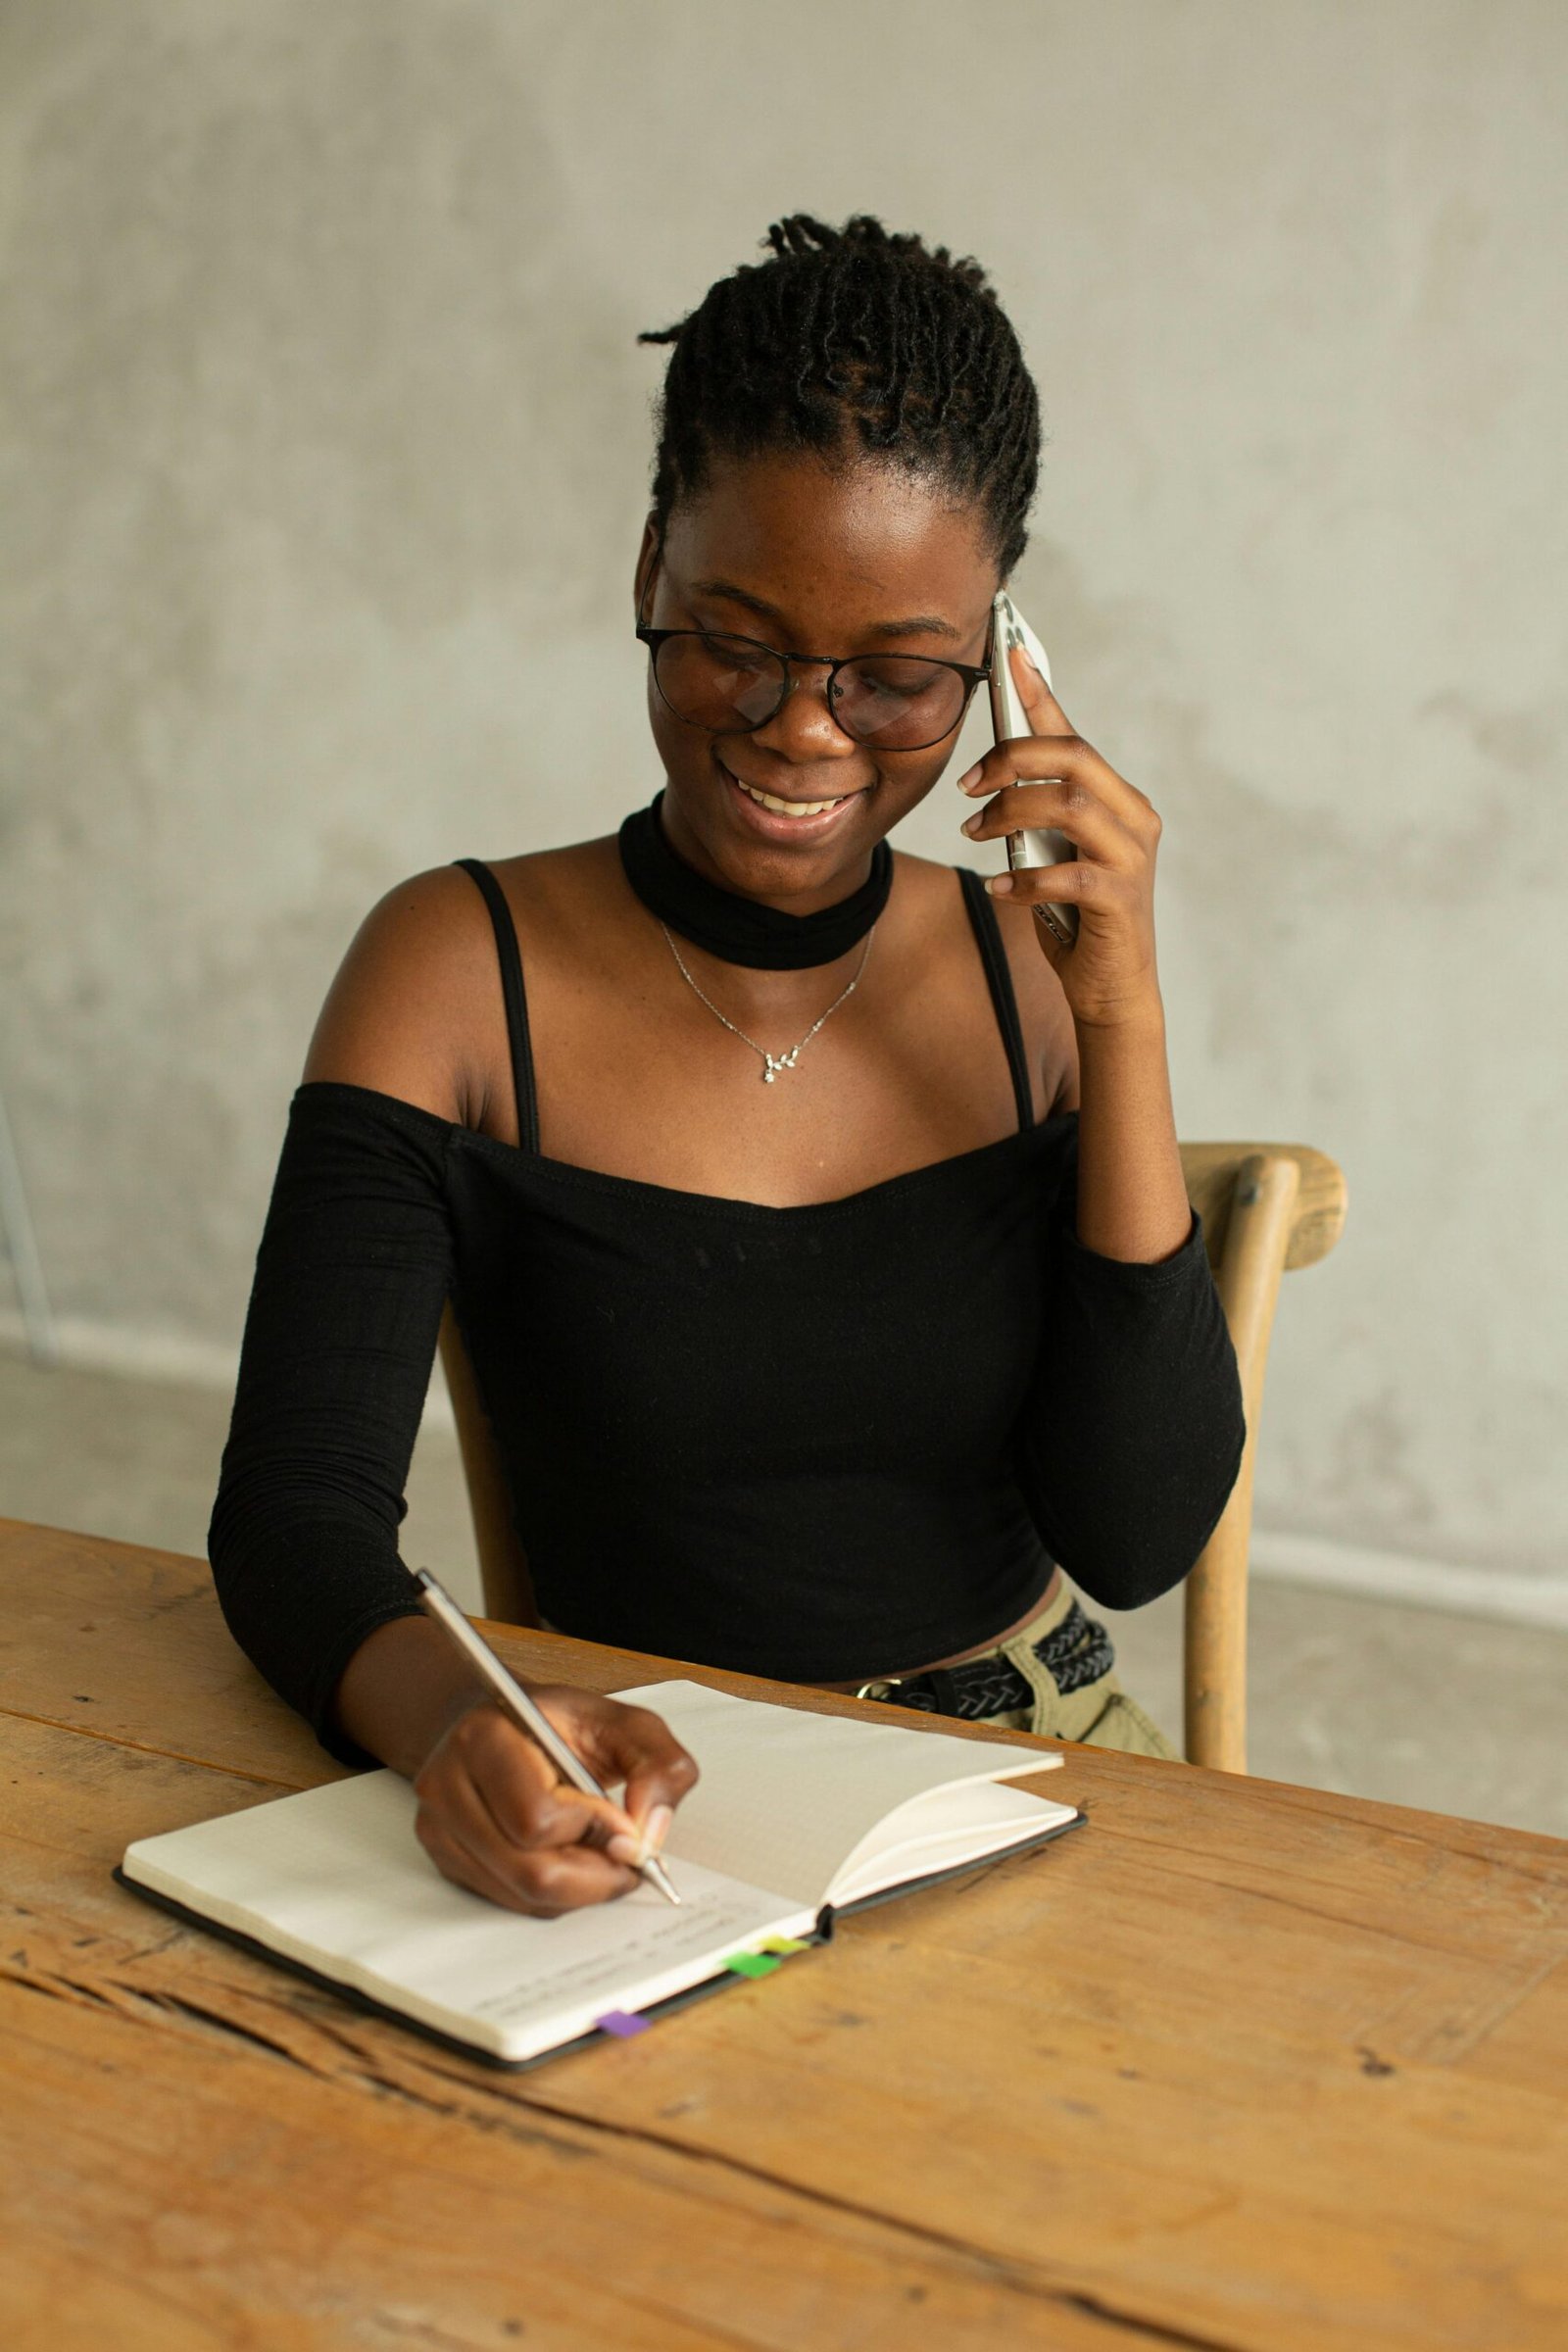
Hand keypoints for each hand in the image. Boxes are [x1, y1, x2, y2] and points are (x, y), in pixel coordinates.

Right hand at [412, 1685, 698, 1914]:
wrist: (499, 1721)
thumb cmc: (557, 1722)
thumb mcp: (623, 1723)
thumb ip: (658, 1765)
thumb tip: (649, 1834)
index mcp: (485, 1738)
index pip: (538, 1817)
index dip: (595, 1831)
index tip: (626, 1823)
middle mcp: (448, 1784)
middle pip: (530, 1871)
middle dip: (594, 1874)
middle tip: (625, 1855)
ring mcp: (439, 1827)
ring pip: (522, 1895)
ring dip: (579, 1888)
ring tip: (600, 1853)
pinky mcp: (445, 1858)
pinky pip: (510, 1901)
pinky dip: (554, 1894)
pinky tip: (571, 1859)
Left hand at [957, 647, 1163, 1030]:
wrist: (1113, 989)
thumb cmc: (1078, 921)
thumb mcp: (1053, 856)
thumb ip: (1037, 819)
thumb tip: (992, 782)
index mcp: (1118, 801)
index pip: (1075, 737)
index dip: (1041, 695)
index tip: (1010, 655)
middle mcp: (1134, 819)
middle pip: (1073, 759)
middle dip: (1012, 760)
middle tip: (968, 785)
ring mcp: (1132, 858)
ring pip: (1071, 804)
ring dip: (1011, 811)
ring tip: (976, 833)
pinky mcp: (1120, 900)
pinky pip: (1068, 875)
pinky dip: (1026, 880)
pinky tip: (1000, 889)